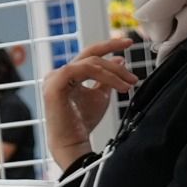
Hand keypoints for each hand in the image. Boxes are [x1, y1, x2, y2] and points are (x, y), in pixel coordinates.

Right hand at [45, 36, 137, 168]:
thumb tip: (120, 60)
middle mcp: (58, 74)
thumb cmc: (83, 122)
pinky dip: (104, 75)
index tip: (128, 43)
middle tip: (132, 58)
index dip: (109, 46)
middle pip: (90, 54)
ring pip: (90, 62)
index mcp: (67, 75)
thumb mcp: (100, 96)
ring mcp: (54, 78)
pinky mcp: (55, 84)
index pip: (89, 55)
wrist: (72, 143)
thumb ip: (107, 78)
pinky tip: (117, 86)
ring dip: (113, 71)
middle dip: (113, 51)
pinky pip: (82, 70)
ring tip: (128, 85)